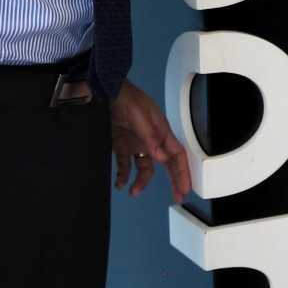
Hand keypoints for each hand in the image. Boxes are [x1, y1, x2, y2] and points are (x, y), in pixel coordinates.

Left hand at [110, 78, 193, 200]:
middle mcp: (150, 138)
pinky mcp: (121, 146)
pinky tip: (119, 183)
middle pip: (166, 163)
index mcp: (160, 130)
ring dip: (141, 181)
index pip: (176, 154)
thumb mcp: (139, 116)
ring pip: (144, 168)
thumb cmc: (124, 96)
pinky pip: (125, 165)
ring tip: (133, 191)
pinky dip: (123, 176)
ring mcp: (135, 143)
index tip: (185, 187)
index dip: (182, 171)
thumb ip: (149, 137)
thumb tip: (161, 158)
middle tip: (177, 196)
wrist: (103, 90)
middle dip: (173, 180)